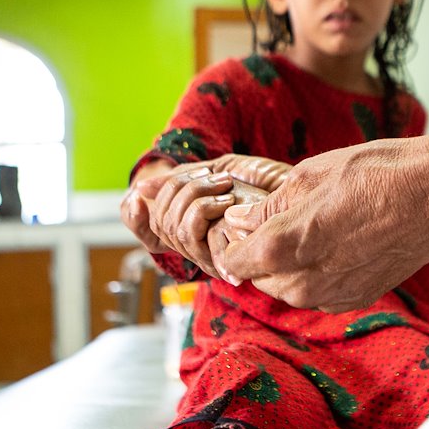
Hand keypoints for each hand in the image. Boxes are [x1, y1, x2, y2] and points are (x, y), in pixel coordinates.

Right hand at [122, 155, 290, 276]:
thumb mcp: (213, 172)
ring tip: (223, 186)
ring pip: (172, 227)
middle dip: (176, 189)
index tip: (136, 195)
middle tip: (210, 177)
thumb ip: (180, 181)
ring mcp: (209, 253)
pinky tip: (225, 199)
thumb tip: (140, 189)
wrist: (293, 188)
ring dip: (193, 196)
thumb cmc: (261, 182)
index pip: (148, 231)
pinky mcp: (222, 257)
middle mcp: (197, 246)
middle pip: (159, 222)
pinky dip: (202, 207)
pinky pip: (190, 233)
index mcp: (191, 228)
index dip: (135, 219)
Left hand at [219, 138, 428, 310]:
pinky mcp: (357, 299)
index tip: (244, 223)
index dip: (234, 241)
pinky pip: (320, 293)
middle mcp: (301, 283)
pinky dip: (318, 274)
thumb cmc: (376, 174)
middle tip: (280, 220)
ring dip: (289, 267)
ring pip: (289, 290)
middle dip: (260, 254)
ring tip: (312, 229)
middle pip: (259, 279)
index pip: (233, 261)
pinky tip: (336, 244)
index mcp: (281, 247)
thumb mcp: (310, 175)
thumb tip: (241, 219)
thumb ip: (269, 205)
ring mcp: (331, 296)